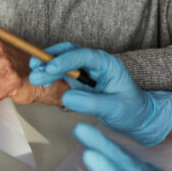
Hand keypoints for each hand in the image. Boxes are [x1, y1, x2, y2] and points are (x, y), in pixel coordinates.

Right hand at [27, 43, 171, 145]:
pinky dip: (51, 75)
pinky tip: (41, 81)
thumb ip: (90, 103)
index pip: (84, 56)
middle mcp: (95, 63)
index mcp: (107, 64)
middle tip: (35, 70)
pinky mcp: (80, 80)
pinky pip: (63, 73)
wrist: (136, 117)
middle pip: (69, 53)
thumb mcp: (113, 109)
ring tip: (34, 77)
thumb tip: (66, 97)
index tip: (50, 69)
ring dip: (48, 67)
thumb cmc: (130, 110)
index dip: (65, 60)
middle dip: (51, 59)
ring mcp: (86, 71)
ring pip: (63, 61)